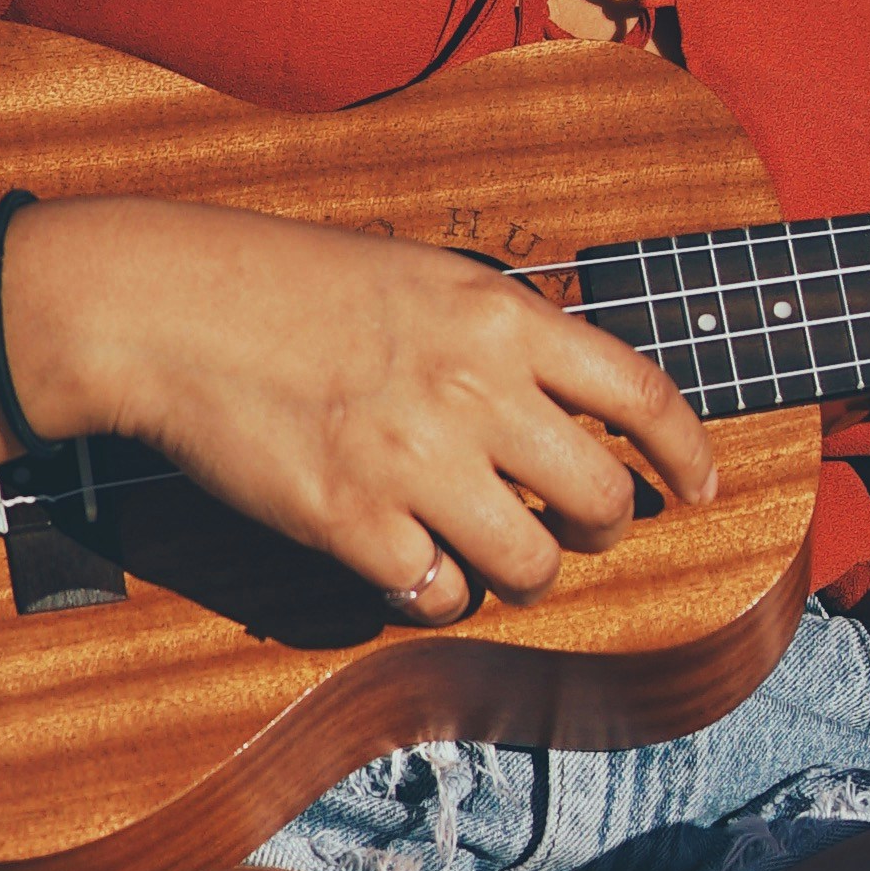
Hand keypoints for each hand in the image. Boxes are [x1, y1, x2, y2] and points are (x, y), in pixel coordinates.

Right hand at [9, 194, 718, 618]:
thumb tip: (581, 391)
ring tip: (487, 552)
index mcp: (501, 317)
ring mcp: (413, 460)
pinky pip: (439, 594)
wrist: (169, 308)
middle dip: (601, 529)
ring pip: (534, 567)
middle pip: (604, 501)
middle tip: (571, 529)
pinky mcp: (350, 521)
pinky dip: (435, 593)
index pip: (643, 395)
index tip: (700, 489)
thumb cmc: (292, 284)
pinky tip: (409, 563)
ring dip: (521, 573)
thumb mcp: (425, 276)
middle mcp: (473, 388)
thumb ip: (505, 332)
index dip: (688, 455)